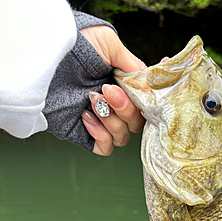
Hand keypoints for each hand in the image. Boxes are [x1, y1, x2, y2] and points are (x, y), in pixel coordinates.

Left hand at [80, 26, 145, 155]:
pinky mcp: (85, 134)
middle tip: (108, 91)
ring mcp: (100, 121)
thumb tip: (148, 88)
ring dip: (112, 120)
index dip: (144, 103)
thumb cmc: (76, 46)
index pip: (145, 106)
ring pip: (123, 137)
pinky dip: (100, 135)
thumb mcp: (110, 45)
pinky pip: (105, 147)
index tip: (134, 90)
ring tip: (92, 99)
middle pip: (136, 124)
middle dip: (125, 109)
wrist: (46, 60)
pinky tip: (85, 116)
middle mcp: (113, 105)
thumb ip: (134, 67)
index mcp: (123, 86)